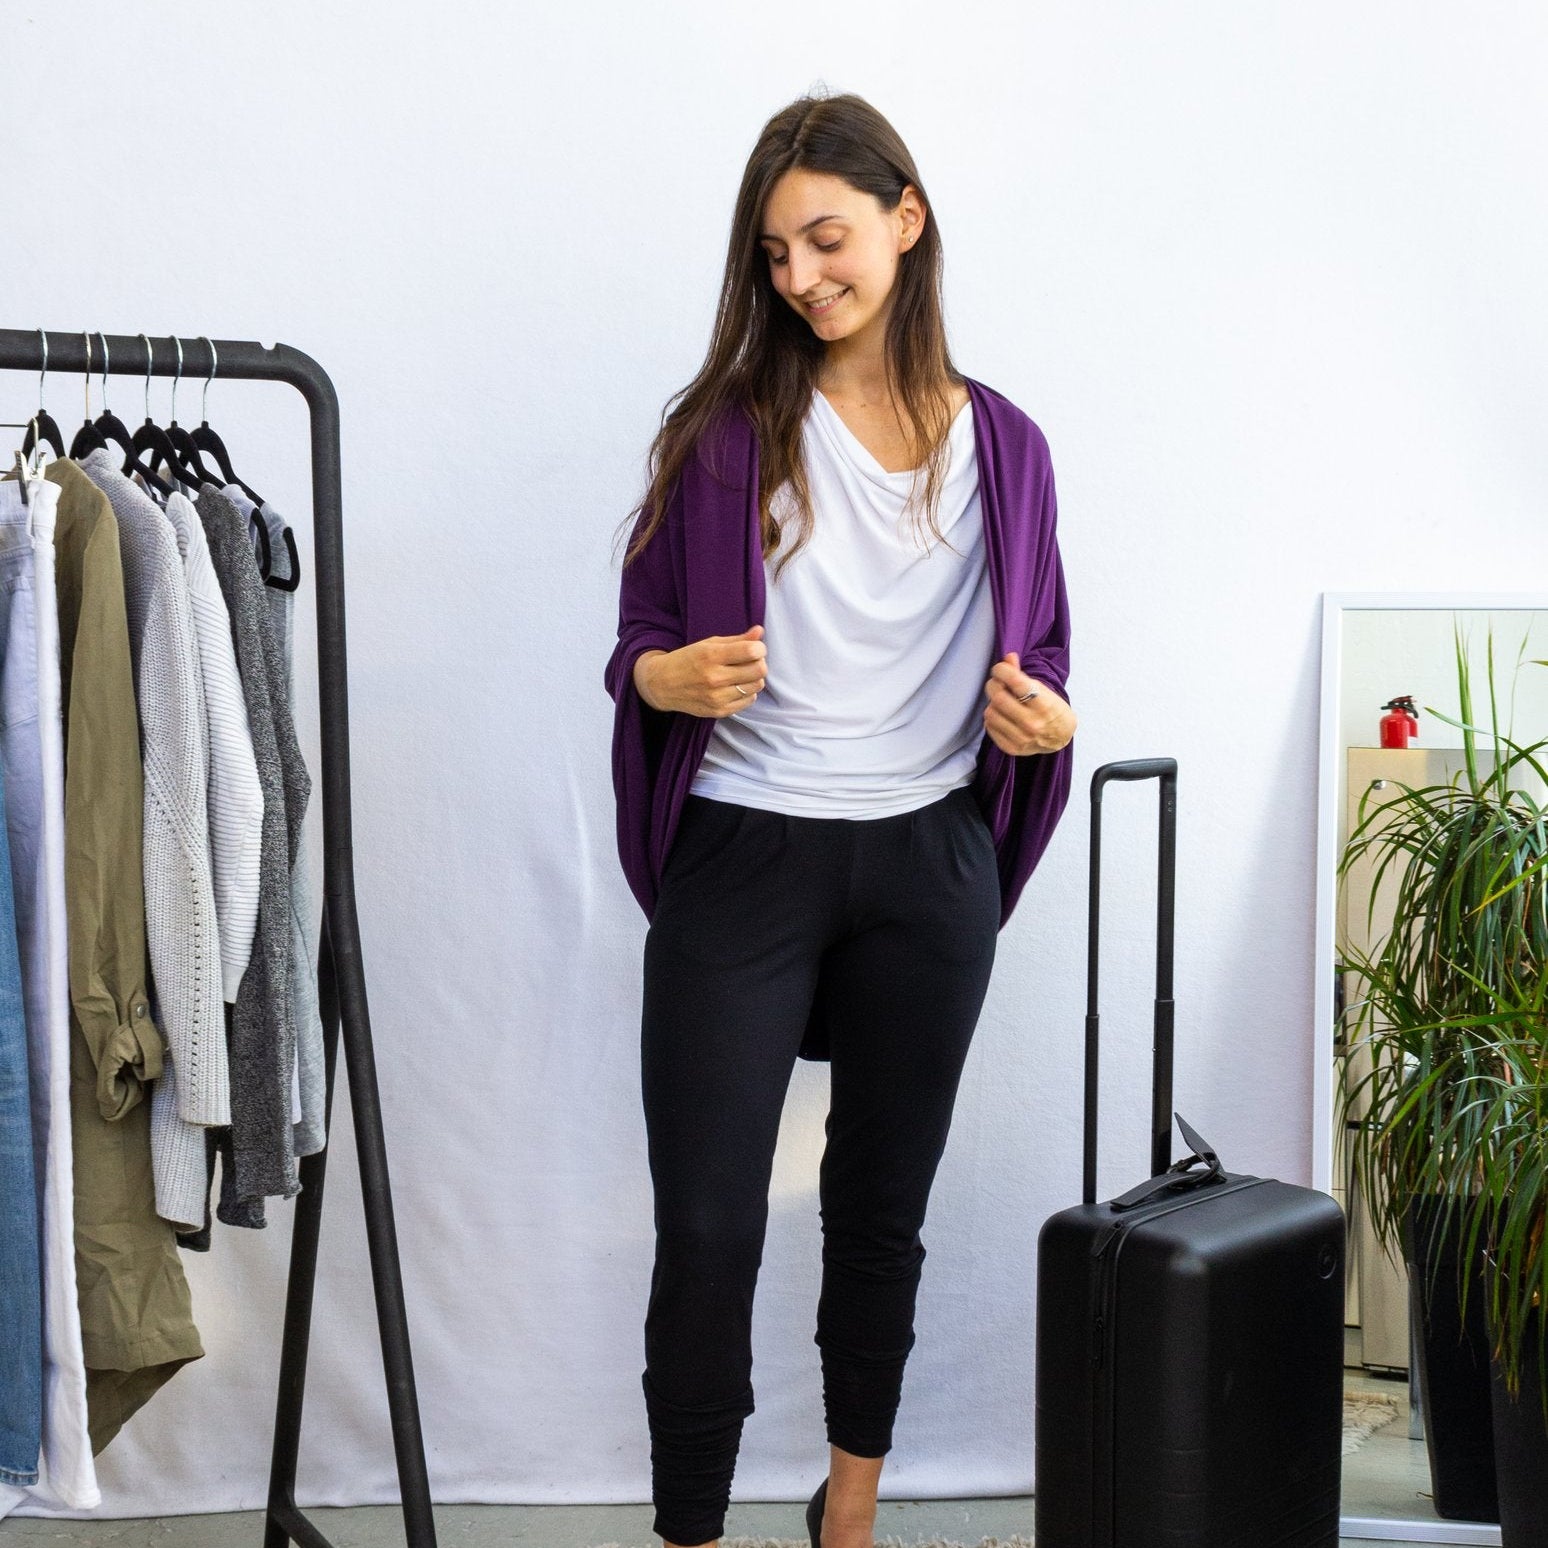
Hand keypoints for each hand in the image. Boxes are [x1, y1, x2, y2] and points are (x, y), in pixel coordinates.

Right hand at [634, 625, 767, 717]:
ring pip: (757, 686)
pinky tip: (735, 686)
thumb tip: (760, 631)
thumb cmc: (687, 660)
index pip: (752, 651)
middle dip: (759, 662)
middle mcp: (715, 678)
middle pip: (759, 670)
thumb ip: (737, 639)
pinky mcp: (719, 711)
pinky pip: (749, 700)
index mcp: (711, 656)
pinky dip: (747, 692)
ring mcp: (717, 697)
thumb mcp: (708, 644)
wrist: (662, 685)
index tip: (754, 648)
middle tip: (750, 661)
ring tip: (741, 674)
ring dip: (754, 678)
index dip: (759, 648)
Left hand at [983, 651, 1074, 754]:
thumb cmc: (1052, 709)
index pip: (1015, 681)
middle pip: (998, 697)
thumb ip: (1022, 674)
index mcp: (1043, 704)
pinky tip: (1001, 715)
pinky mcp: (1012, 748)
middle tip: (997, 683)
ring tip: (1001, 701)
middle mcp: (1032, 723)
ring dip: (992, 702)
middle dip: (993, 684)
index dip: (1002, 670)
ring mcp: (1021, 738)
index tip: (1000, 669)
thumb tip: (1008, 657)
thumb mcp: (1044, 689)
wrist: (1061, 738)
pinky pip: (989, 727)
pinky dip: (992, 718)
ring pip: (990, 712)